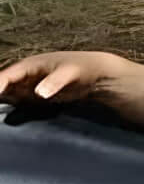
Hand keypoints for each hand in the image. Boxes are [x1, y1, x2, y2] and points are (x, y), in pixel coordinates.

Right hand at [0, 51, 115, 104]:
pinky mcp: (29, 98)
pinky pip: (13, 103)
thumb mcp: (70, 73)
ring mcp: (24, 87)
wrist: (94, 74)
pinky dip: (6, 108)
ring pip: (4, 95)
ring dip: (0, 101)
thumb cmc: (82, 69)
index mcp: (29, 66)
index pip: (6, 76)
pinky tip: (6, 118)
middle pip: (1, 86)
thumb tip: (40, 93)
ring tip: (0, 114)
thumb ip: (55, 82)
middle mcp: (22, 76)